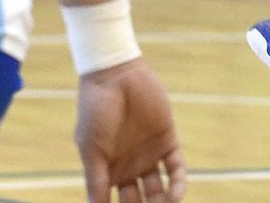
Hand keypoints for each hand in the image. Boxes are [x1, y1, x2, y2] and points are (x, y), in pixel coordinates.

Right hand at [75, 58, 185, 202]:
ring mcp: (149, 155)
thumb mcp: (91, 149)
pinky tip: (176, 196)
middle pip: (139, 201)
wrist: (115, 78)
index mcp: (107, 172)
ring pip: (159, 189)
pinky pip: (176, 168)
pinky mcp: (168, 140)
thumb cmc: (96, 112)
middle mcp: (129, 167)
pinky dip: (178, 183)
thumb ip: (95, 180)